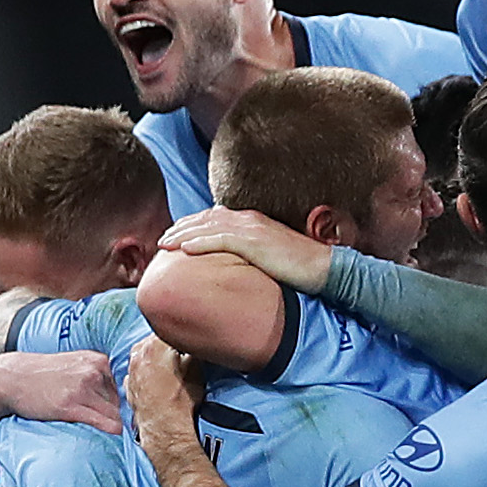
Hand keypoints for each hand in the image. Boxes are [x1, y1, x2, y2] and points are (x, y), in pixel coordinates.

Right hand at [0, 349, 122, 432]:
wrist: (12, 378)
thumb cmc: (44, 375)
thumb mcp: (76, 364)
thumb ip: (98, 375)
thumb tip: (123, 399)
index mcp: (98, 361)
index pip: (123, 388)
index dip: (121, 404)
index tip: (117, 414)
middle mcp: (93, 372)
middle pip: (120, 402)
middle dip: (117, 415)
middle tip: (112, 426)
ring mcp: (82, 389)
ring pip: (114, 414)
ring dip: (113, 425)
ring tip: (106, 431)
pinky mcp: (70, 406)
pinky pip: (103, 422)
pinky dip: (112, 430)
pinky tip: (115, 435)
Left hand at [123, 337, 199, 454]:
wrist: (166, 428)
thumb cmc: (182, 399)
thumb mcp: (197, 368)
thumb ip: (193, 349)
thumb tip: (194, 343)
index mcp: (154, 345)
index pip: (168, 329)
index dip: (180, 335)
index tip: (188, 341)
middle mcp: (138, 355)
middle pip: (152, 341)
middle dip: (164, 345)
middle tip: (179, 354)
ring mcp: (131, 371)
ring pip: (141, 356)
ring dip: (153, 358)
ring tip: (168, 367)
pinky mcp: (128, 388)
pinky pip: (136, 374)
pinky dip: (144, 374)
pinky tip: (155, 381)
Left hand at [161, 206, 331, 294]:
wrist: (324, 268)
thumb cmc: (301, 267)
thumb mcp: (271, 256)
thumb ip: (251, 254)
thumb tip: (236, 266)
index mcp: (253, 221)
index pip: (215, 218)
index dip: (192, 225)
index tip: (176, 235)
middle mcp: (249, 219)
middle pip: (206, 219)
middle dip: (182, 228)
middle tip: (162, 239)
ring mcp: (252, 229)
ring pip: (208, 227)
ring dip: (183, 235)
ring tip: (165, 245)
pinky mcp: (255, 242)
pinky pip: (221, 240)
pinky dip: (200, 243)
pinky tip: (184, 251)